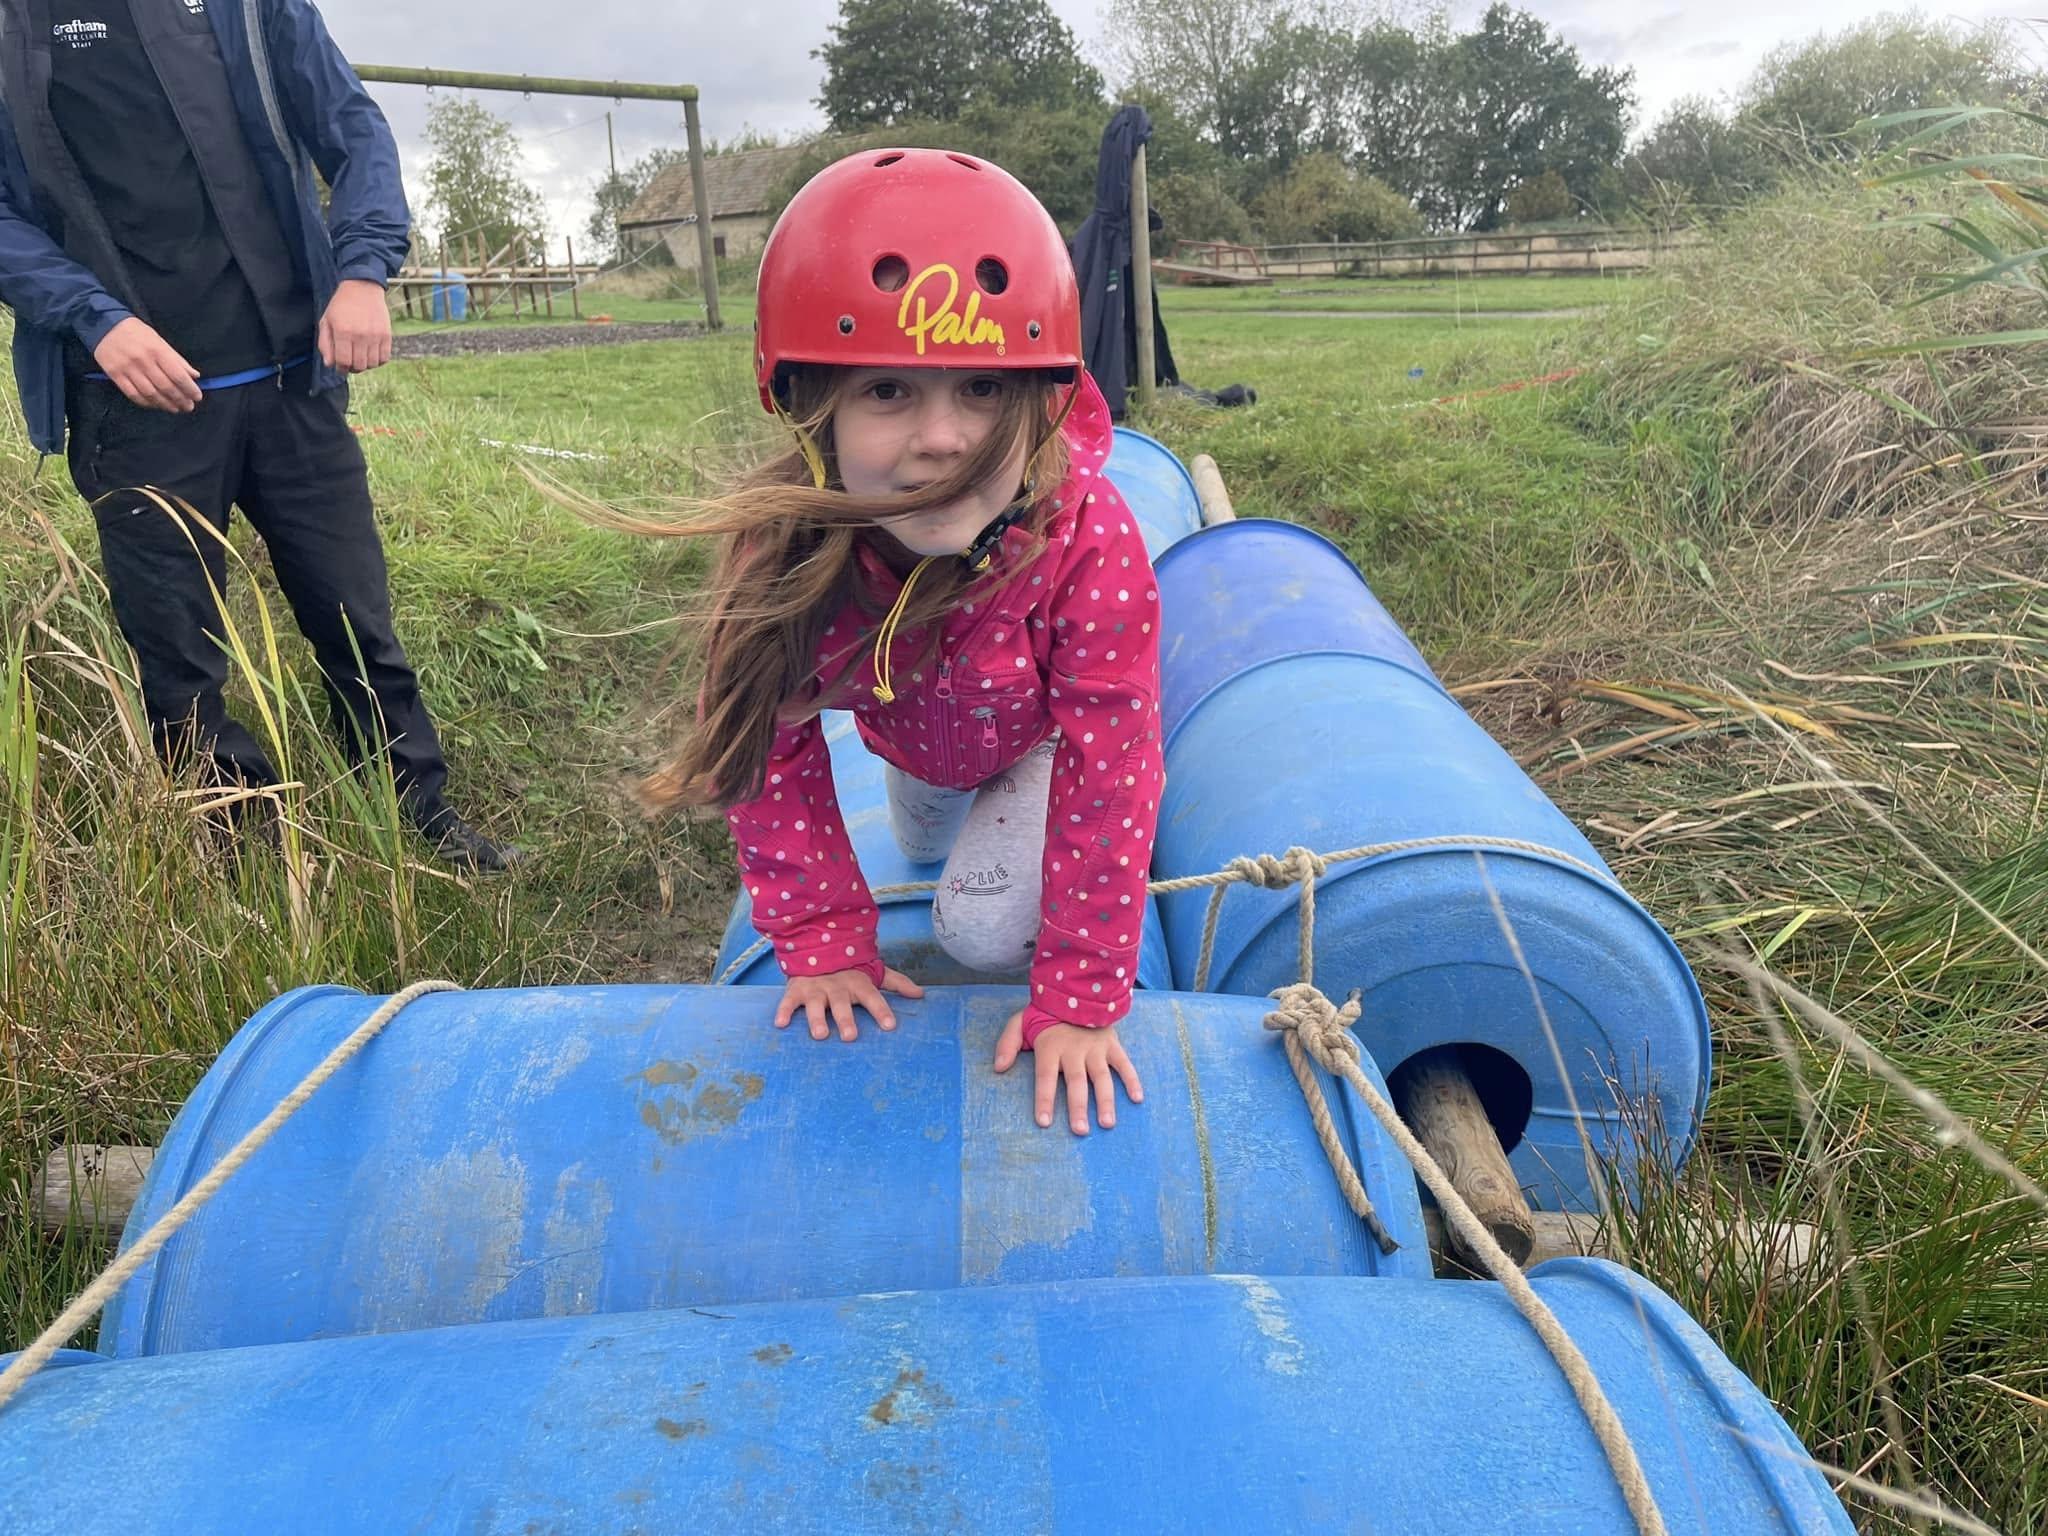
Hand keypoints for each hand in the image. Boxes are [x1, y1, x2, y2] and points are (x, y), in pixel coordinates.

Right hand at [91, 318, 200, 411]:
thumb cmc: (137, 333)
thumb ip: (177, 359)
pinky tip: (156, 405)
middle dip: (180, 399)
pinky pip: (133, 394)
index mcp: (157, 350)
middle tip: (188, 407)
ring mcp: (127, 369)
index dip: (189, 389)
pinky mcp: (115, 375)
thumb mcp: (159, 340)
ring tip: (175, 409)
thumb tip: (194, 376)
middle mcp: (143, 360)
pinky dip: (147, 403)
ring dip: (165, 404)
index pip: (177, 375)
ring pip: (150, 393)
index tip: (197, 397)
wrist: (104, 326)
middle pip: (165, 387)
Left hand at [318, 278, 393, 373]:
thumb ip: (325, 343)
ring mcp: (375, 336)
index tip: (340, 366)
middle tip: (350, 362)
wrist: (362, 287)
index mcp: (343, 331)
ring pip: (372, 364)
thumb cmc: (341, 305)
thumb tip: (330, 364)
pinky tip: (371, 354)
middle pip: (358, 365)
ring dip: (365, 365)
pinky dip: (378, 361)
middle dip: (352, 368)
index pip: (343, 361)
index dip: (340, 368)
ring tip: (360, 358)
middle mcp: (360, 335)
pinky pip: (384, 358)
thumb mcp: (326, 321)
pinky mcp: (386, 335)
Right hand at [775, 966, 922, 1040]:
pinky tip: (781, 1024)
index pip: (873, 997)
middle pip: (842, 1003)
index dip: (881, 1010)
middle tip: (850, 1037)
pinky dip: (784, 1011)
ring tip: (820, 1035)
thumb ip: (896, 983)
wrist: (816, 947)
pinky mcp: (797, 989)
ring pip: (816, 1004)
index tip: (890, 1026)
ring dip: (817, 1019)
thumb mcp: (873, 973)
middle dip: (846, 1019)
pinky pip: (789, 1000)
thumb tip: (921, 994)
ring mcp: (816, 988)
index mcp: (858, 983)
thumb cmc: (849, 969)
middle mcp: (837, 986)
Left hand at [993, 1014, 1143, 1134]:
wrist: (1076, 989)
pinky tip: (1137, 1099)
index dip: (1045, 1099)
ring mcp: (1095, 1048)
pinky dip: (1132, 1080)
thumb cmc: (1045, 1013)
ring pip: (1101, 1077)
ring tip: (1107, 1123)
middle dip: (1077, 1107)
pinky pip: (1124, 1064)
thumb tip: (998, 1068)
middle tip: (1080, 1131)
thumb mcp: (1019, 1022)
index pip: (1045, 1077)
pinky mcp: (1112, 1044)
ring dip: (1105, 1101)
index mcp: (1050, 1047)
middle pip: (1075, 1082)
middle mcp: (1073, 1050)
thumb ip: (1008, 1043)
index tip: (1044, 1122)